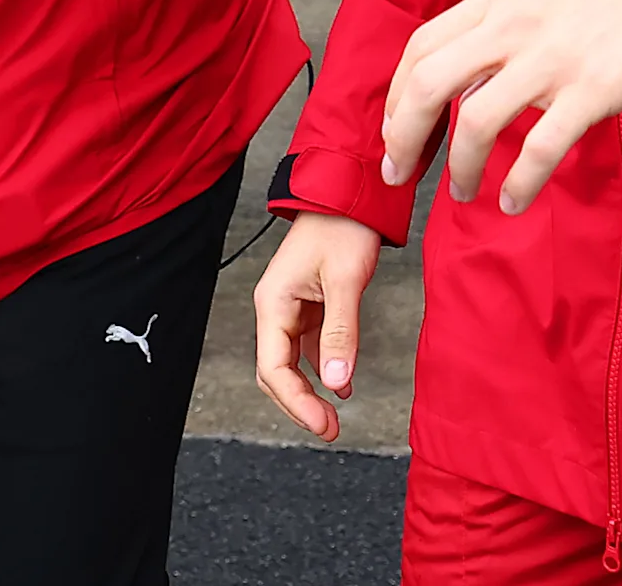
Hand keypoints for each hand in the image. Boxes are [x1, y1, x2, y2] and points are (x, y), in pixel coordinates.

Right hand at [255, 213, 379, 442]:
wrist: (350, 193)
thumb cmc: (343, 227)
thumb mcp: (345, 281)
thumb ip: (340, 333)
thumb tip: (336, 383)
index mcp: (272, 304)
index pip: (274, 368)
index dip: (296, 403)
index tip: (323, 425)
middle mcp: (275, 309)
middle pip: (276, 372)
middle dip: (299, 404)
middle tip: (329, 429)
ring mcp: (290, 308)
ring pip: (291, 363)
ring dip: (309, 391)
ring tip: (333, 417)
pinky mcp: (308, 305)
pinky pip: (308, 347)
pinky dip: (322, 369)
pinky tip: (341, 384)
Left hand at [382, 0, 621, 215]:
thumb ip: (502, 20)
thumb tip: (465, 71)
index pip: (422, 45)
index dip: (395, 95)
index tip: (395, 130)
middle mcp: (515, 21)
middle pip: (427, 83)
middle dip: (403, 136)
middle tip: (400, 172)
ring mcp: (552, 56)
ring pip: (474, 122)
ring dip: (458, 169)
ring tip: (462, 194)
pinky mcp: (593, 88)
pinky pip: (538, 149)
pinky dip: (518, 184)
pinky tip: (513, 202)